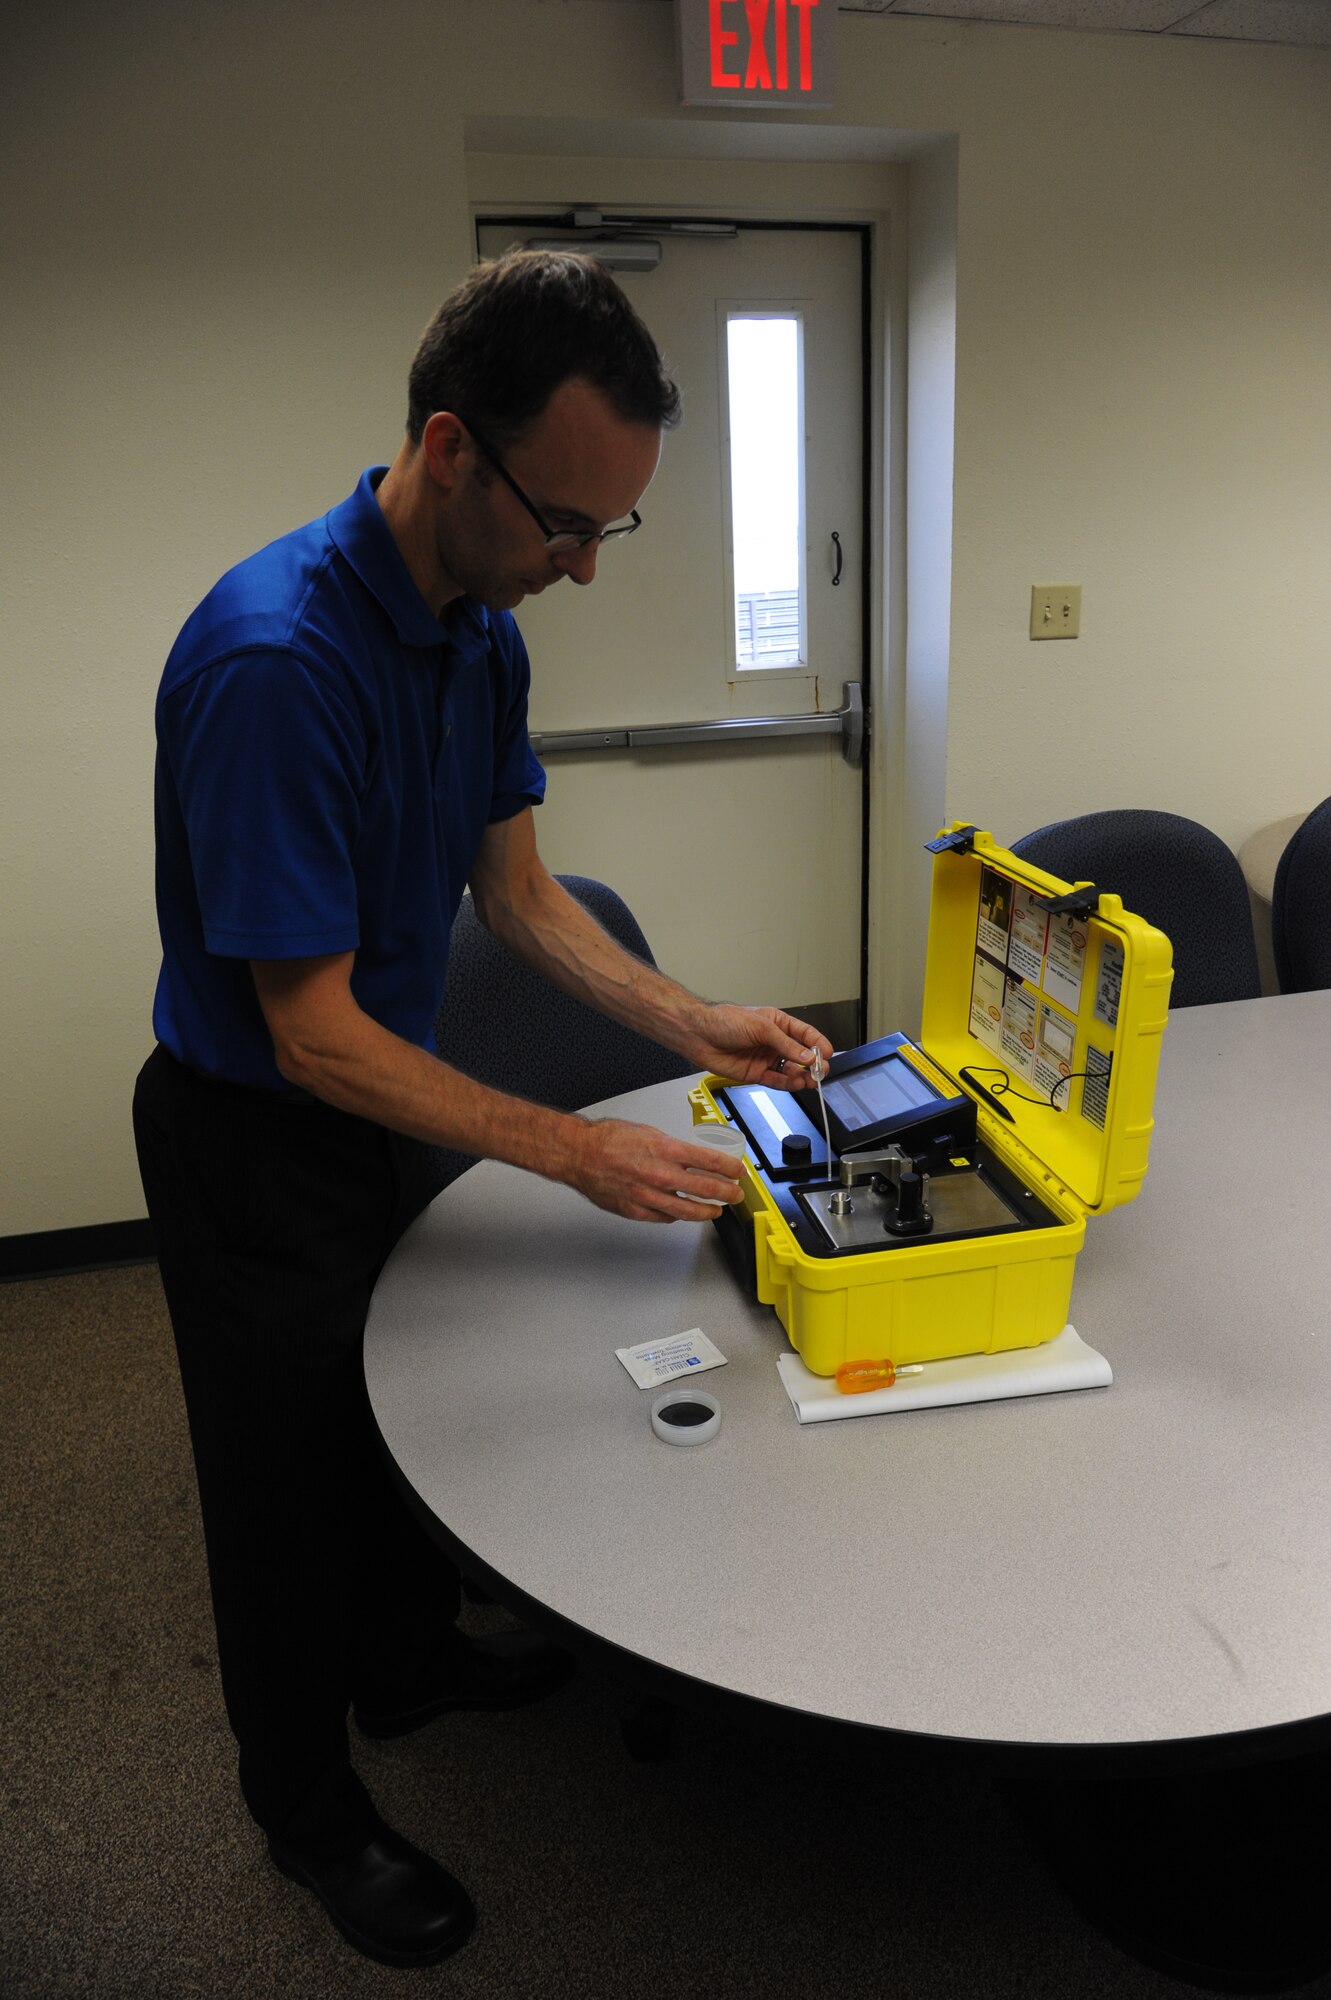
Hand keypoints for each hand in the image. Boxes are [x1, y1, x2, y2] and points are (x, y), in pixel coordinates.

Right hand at [564, 1118, 746, 1223]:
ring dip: (708, 1211)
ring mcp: (649, 1196)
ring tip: (716, 1210)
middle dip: (728, 1193)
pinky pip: (665, 1217)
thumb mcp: (648, 1132)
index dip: (731, 1169)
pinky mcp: (636, 1211)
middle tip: (736, 1194)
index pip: (711, 1162)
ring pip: (689, 1211)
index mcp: (666, 1150)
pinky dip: (677, 1215)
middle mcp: (660, 1175)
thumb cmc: (608, 1139)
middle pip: (707, 1190)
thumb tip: (690, 1158)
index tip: (739, 1172)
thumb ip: (672, 1148)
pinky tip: (683, 1212)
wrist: (579, 1154)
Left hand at [690, 1006, 833, 1091]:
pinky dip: (788, 1084)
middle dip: (813, 1064)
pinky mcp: (756, 1074)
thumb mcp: (761, 1027)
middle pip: (801, 1055)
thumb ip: (786, 1044)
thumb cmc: (725, 1021)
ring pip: (791, 1071)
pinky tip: (796, 1083)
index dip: (818, 1044)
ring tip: (811, 1081)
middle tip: (821, 1071)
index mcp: (778, 1024)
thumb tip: (807, 1056)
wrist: (699, 1035)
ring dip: (802, 1077)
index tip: (827, 1054)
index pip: (805, 1035)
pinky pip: (777, 1081)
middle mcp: (774, 1042)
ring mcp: (765, 1059)